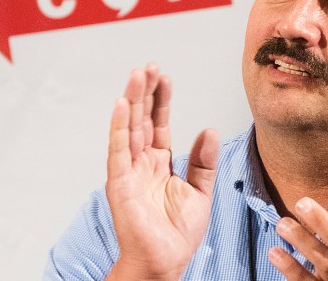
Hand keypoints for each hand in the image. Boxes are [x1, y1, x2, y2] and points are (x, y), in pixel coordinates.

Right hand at [105, 64, 218, 280]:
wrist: (165, 262)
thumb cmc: (177, 234)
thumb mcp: (200, 192)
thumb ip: (203, 162)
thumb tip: (208, 130)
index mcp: (159, 164)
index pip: (159, 124)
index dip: (161, 100)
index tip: (164, 77)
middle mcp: (141, 163)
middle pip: (142, 120)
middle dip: (145, 93)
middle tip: (149, 66)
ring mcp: (128, 172)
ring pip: (129, 128)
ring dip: (132, 100)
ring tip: (137, 75)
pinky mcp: (120, 183)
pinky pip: (118, 150)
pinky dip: (118, 127)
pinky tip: (121, 104)